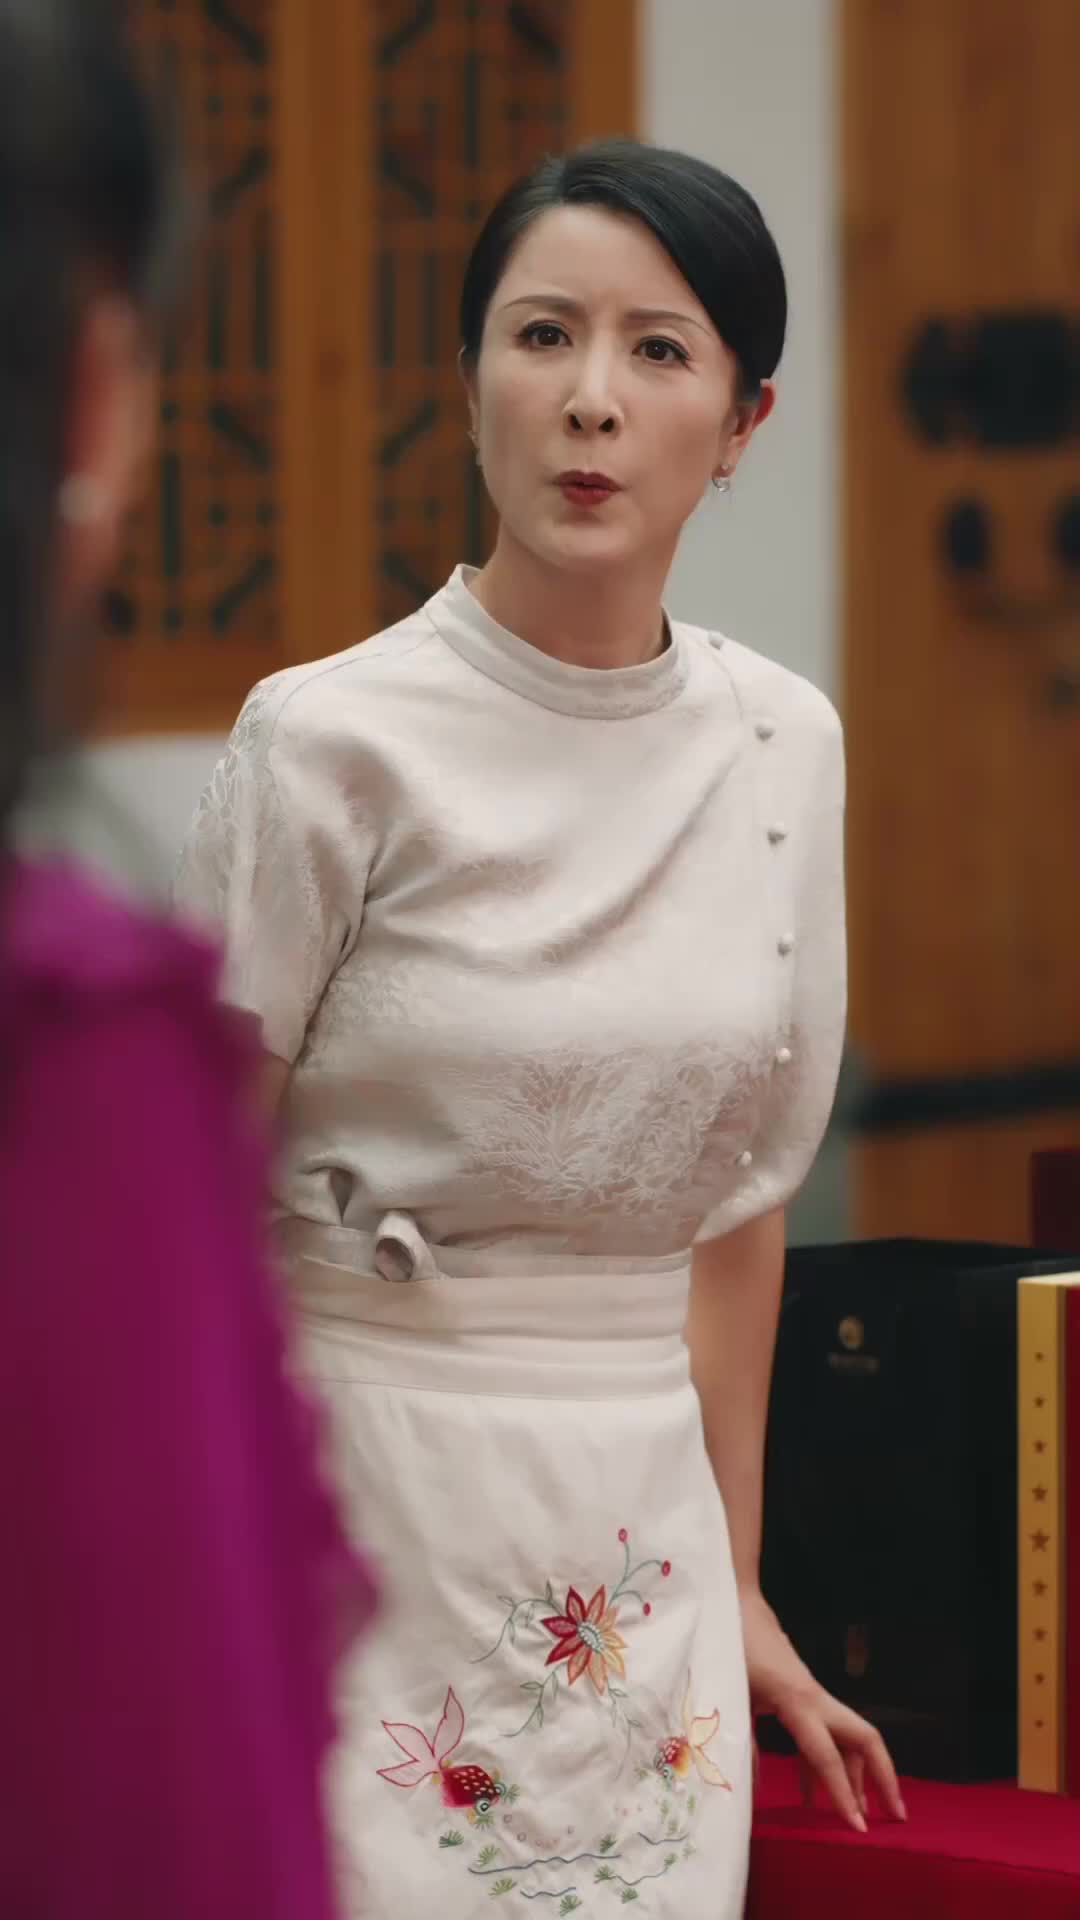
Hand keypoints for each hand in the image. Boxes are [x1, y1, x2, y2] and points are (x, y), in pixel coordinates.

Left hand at [740, 1588, 906, 1833]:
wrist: (734, 1603)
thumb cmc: (730, 1645)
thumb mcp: (729, 1697)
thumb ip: (740, 1745)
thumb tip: (748, 1790)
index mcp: (798, 1701)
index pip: (828, 1757)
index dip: (844, 1796)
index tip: (858, 1828)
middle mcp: (815, 1699)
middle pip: (866, 1739)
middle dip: (884, 1777)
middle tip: (896, 1816)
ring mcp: (812, 1696)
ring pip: (848, 1740)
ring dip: (854, 1776)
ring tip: (854, 1816)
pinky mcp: (802, 1696)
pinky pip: (824, 1735)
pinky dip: (823, 1765)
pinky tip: (810, 1794)